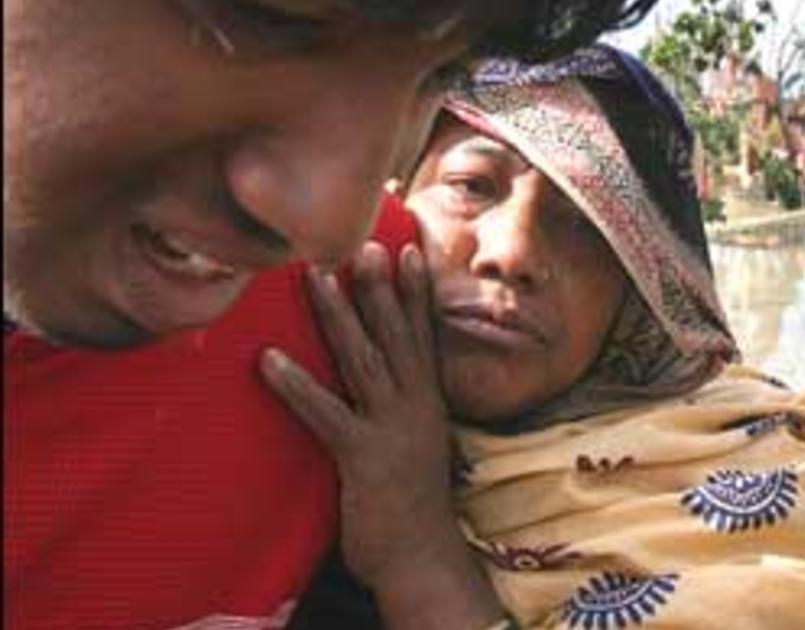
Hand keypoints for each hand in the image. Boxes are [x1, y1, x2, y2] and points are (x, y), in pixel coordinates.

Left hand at [260, 241, 451, 587]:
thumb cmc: (413, 502)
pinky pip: (325, 414)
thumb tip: (386, 380)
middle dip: (379, 288)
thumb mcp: (417, 444)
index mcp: (427, 400)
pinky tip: (268, 360)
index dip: (416, 292)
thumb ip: (404, 408)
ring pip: (363, 361)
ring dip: (339, 317)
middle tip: (364, 242)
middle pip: (395, 336)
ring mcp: (391, 429)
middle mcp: (414, 405)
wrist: (422, 555)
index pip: (423, 335)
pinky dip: (297, 385)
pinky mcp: (362, 458)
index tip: (408, 249)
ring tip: (316, 277)